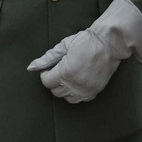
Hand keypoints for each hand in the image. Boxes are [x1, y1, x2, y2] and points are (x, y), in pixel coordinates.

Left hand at [27, 0, 141, 103]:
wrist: (109, 43)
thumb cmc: (86, 41)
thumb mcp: (64, 46)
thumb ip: (47, 58)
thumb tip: (32, 66)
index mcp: (65, 72)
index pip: (47, 82)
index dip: (45, 75)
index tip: (49, 69)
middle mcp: (75, 84)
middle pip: (55, 91)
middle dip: (54, 82)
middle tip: (58, 71)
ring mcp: (86, 89)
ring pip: (67, 98)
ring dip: (64, 89)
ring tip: (68, 78)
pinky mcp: (95, 91)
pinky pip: (81, 99)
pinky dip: (77, 93)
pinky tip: (78, 83)